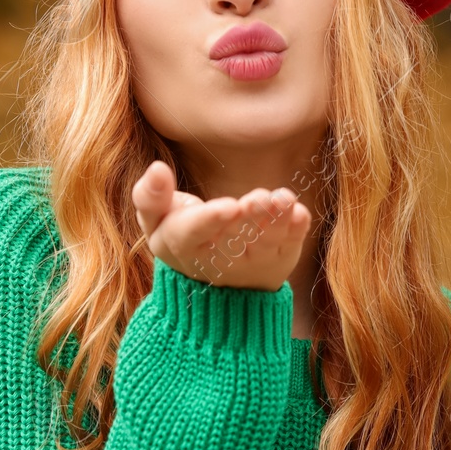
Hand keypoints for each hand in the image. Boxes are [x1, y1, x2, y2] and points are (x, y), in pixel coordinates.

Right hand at [131, 160, 312, 291]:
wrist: (212, 281)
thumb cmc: (181, 235)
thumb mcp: (155, 220)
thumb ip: (150, 196)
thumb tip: (157, 168)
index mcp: (184, 244)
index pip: (195, 232)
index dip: (211, 220)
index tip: (229, 206)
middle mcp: (219, 258)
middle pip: (235, 238)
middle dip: (250, 218)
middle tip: (260, 198)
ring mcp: (251, 260)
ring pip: (265, 243)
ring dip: (276, 222)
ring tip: (284, 200)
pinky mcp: (277, 258)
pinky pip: (289, 246)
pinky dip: (295, 231)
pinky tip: (300, 214)